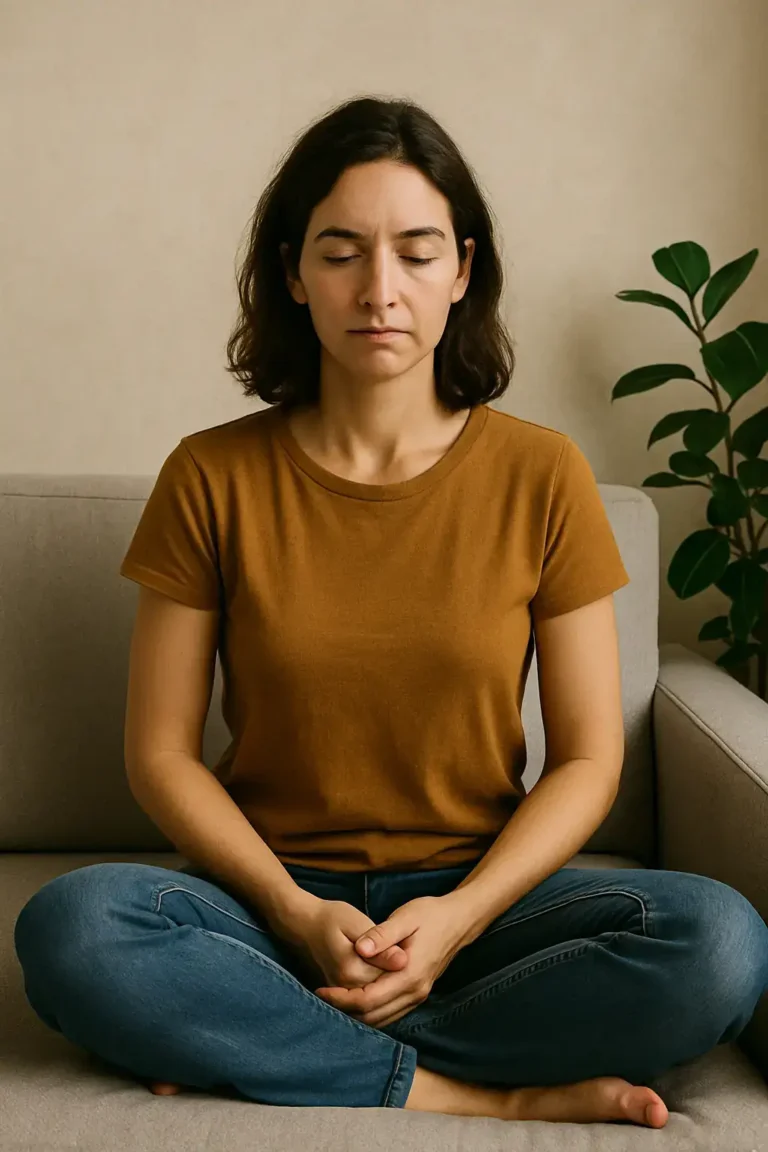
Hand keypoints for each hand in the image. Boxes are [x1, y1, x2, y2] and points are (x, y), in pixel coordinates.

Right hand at [274, 893, 411, 993]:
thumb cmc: (330, 917)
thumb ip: (380, 942)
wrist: (303, 924)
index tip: (405, 944)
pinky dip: (380, 994)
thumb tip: (403, 961)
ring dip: (390, 987)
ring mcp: (342, 993)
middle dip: (397, 976)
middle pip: (385, 991)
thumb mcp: (356, 921)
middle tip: (401, 952)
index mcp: (352, 970)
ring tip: (392, 963)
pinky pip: (366, 1002)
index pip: (390, 977)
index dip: (402, 963)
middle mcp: (346, 988)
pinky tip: (385, 976)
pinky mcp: (340, 993)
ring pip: (377, 1000)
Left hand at [314, 893, 467, 1029]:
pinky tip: (355, 997)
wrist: (459, 920)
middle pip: (373, 1016)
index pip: (369, 999)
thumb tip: (359, 948)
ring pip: (382, 1019)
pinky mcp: (417, 993)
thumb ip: (382, 934)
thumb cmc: (431, 914)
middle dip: (345, 1010)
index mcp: (409, 975)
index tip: (321, 990)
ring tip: (333, 998)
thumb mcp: (405, 917)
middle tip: (321, 995)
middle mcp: (415, 992)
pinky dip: (370, 1010)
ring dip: (357, 1013)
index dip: (342, 998)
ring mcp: (418, 995)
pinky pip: (390, 1012)